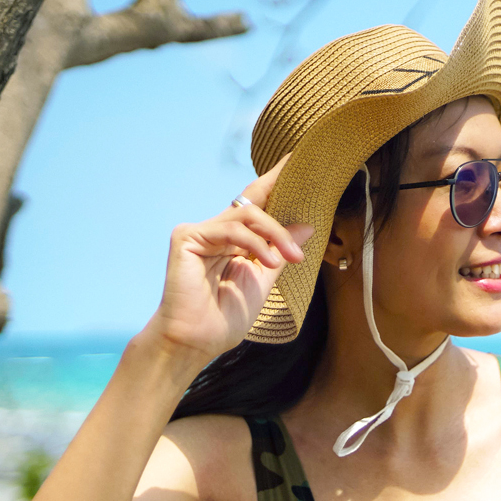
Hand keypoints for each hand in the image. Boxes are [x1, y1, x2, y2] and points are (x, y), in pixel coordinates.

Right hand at [141, 154, 312, 362]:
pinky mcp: (187, 237)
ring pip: (247, 216)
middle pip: (253, 204)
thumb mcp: (264, 280)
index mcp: (232, 242)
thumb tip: (307, 225)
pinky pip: (230, 229)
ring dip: (275, 235)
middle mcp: (216, 232)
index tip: (297, 160)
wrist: (197, 341)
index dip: (274, 182)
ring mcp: (200, 233)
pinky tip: (269, 260)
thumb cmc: (225, 317)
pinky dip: (255, 243)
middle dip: (282, 200)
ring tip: (291, 258)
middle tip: (313, 206)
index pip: (256, 206)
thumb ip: (280, 250)